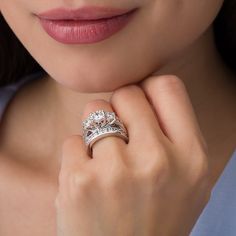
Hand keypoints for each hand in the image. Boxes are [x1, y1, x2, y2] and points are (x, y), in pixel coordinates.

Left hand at [55, 75, 211, 235]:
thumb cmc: (156, 218)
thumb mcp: (187, 179)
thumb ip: (174, 134)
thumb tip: (149, 94)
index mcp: (191, 157)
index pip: (167, 87)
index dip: (148, 89)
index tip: (138, 102)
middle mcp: (158, 161)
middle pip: (127, 94)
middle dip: (119, 107)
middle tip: (119, 132)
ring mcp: (116, 171)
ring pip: (94, 110)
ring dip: (94, 129)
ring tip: (104, 160)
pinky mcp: (80, 182)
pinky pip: (72, 140)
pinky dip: (76, 155)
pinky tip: (88, 180)